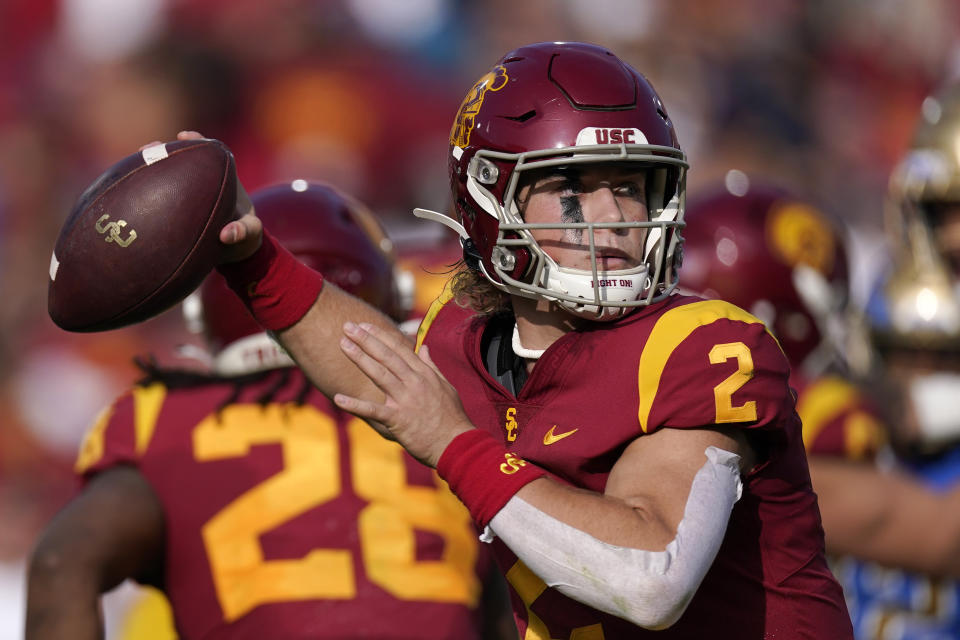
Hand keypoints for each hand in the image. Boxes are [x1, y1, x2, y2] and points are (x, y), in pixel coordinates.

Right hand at [141, 131, 261, 263]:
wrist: (236, 248)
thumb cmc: (245, 233)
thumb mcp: (250, 232)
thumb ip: (243, 230)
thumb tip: (226, 234)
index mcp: (223, 178)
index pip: (210, 152)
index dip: (196, 141)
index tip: (183, 136)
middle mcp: (203, 179)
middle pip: (183, 159)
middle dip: (165, 151)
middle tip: (149, 148)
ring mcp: (187, 191)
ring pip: (167, 174)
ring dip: (151, 167)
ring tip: (135, 162)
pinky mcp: (176, 204)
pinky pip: (160, 194)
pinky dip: (146, 191)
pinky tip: (126, 192)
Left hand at [334, 322, 473, 466]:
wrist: (457, 443)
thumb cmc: (451, 417)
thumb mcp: (445, 386)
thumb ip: (432, 366)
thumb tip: (424, 347)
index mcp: (424, 374)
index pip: (399, 349)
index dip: (380, 335)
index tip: (364, 325)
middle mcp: (414, 382)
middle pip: (387, 356)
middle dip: (366, 339)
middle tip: (348, 326)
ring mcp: (405, 400)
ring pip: (379, 374)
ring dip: (360, 358)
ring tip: (343, 345)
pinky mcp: (398, 419)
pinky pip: (373, 410)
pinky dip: (355, 405)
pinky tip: (338, 398)